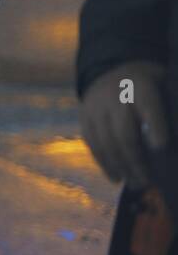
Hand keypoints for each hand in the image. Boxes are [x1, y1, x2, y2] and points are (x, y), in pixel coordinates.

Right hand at [81, 60, 168, 186]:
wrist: (110, 70)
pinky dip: (104, 163)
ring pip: (106, 142)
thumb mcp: (165, 83)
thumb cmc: (148, 83)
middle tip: (147, 181)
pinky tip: (116, 178)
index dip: (154, 126)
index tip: (161, 146)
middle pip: (124, 133)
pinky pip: (93, 144)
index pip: (148, 107)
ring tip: (135, 184)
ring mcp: (96, 108)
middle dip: (136, 160)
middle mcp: (115, 97)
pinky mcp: (84, 118)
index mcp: (141, 86)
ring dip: (120, 166)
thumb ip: (173, 105)